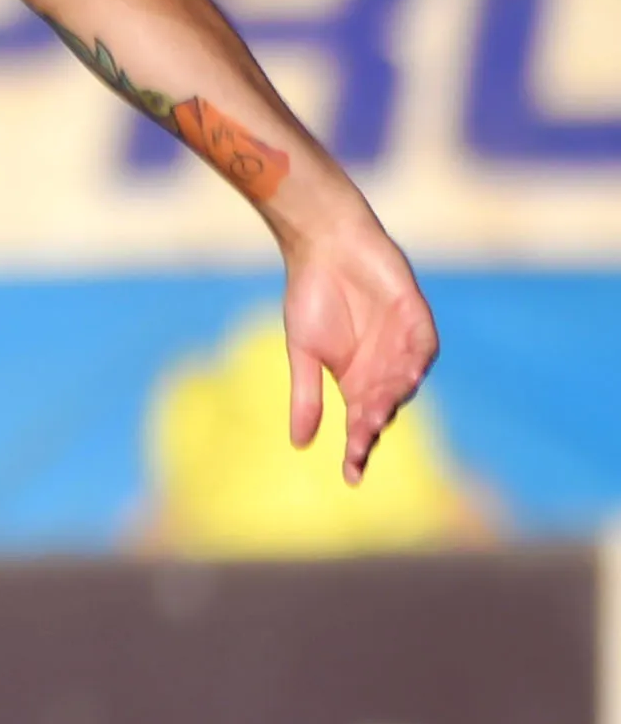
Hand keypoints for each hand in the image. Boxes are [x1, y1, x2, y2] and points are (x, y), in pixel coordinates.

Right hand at [276, 207, 438, 482]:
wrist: (325, 247)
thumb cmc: (312, 297)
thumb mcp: (303, 353)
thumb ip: (306, 396)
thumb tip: (299, 445)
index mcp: (356, 380)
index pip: (360, 424)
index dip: (358, 450)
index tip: (351, 476)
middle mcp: (384, 367)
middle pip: (384, 406)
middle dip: (373, 422)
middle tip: (362, 434)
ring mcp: (402, 343)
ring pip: (404, 380)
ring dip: (393, 396)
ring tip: (376, 411)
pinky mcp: (416, 316)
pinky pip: (423, 345)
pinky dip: (417, 361)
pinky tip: (408, 374)